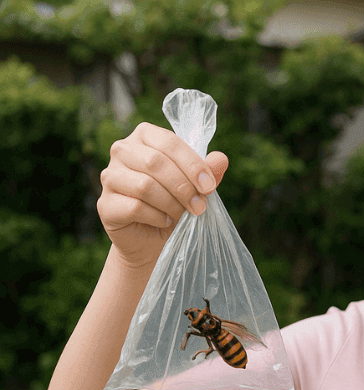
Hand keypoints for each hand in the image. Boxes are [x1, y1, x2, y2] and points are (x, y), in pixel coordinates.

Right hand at [97, 122, 228, 269]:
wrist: (153, 239)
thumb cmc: (175, 205)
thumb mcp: (196, 187)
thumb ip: (208, 172)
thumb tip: (221, 158)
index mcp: (145, 137)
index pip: (169, 142)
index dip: (192, 164)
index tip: (209, 186)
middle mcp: (122, 151)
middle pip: (155, 162)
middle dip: (184, 187)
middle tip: (200, 206)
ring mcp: (109, 177)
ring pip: (145, 185)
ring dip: (171, 203)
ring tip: (183, 214)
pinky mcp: (105, 204)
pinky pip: (135, 207)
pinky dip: (157, 217)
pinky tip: (165, 222)